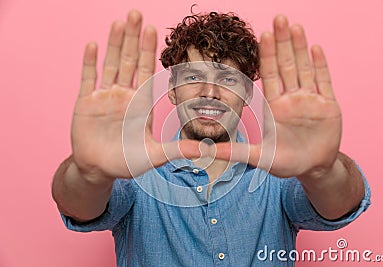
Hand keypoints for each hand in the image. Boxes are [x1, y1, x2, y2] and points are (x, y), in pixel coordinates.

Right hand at [71, 10, 200, 180]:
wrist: (99, 170)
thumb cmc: (126, 163)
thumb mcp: (154, 156)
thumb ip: (177, 150)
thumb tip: (206, 150)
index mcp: (141, 103)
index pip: (145, 70)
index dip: (148, 50)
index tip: (152, 29)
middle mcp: (124, 95)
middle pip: (128, 60)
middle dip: (132, 38)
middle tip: (136, 13)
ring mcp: (104, 97)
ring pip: (110, 64)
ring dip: (113, 43)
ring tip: (119, 22)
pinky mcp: (86, 103)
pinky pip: (88, 78)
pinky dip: (90, 62)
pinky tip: (93, 45)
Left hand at [216, 15, 341, 177]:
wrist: (313, 169)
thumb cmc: (286, 162)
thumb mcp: (260, 157)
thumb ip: (236, 152)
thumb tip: (206, 151)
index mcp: (274, 106)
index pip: (269, 75)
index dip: (267, 55)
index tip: (262, 34)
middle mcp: (291, 98)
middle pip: (286, 65)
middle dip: (282, 42)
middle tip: (278, 18)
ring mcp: (310, 99)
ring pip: (304, 68)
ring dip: (300, 47)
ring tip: (295, 26)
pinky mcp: (328, 105)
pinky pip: (323, 81)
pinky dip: (320, 65)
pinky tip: (315, 48)